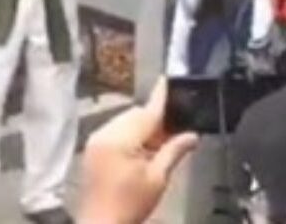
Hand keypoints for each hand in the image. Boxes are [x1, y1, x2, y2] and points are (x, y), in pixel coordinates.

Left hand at [78, 78, 198, 223]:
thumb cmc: (129, 206)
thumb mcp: (157, 179)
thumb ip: (174, 151)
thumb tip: (192, 136)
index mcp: (121, 140)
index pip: (147, 112)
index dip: (161, 97)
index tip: (168, 80)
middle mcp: (104, 134)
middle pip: (136, 114)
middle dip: (155, 121)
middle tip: (174, 135)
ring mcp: (96, 141)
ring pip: (126, 121)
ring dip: (143, 129)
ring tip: (157, 149)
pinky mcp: (93, 149)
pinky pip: (115, 131)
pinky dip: (130, 136)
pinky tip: (141, 153)